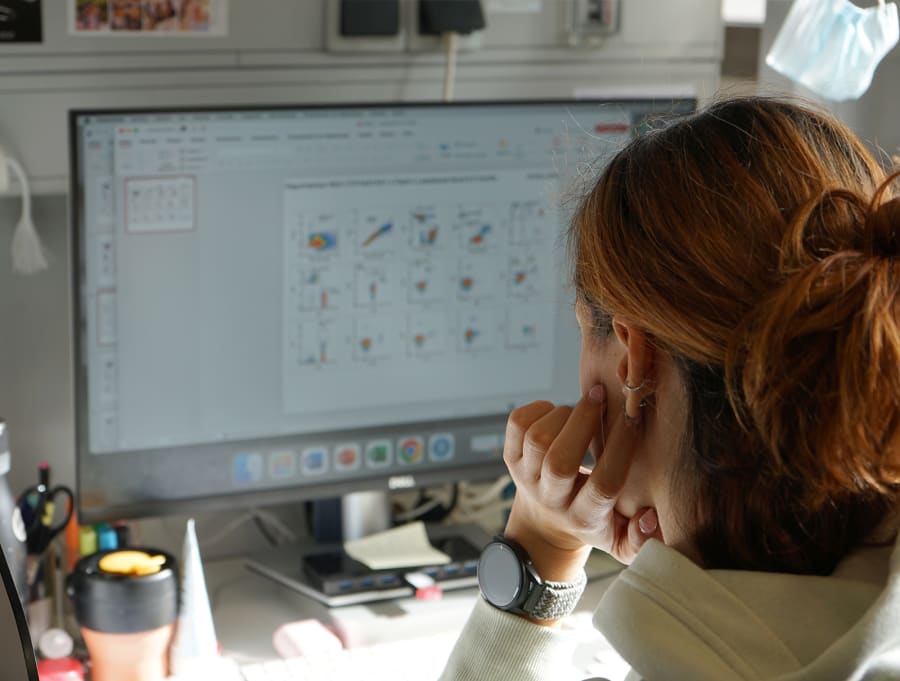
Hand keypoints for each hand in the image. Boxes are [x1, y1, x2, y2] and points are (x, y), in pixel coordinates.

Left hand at [502, 384, 661, 581]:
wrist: (545, 523)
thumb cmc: (592, 521)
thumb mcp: (619, 539)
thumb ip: (640, 538)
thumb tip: (649, 519)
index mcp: (582, 518)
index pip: (603, 486)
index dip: (620, 450)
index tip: (633, 420)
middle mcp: (551, 499)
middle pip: (560, 462)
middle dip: (582, 422)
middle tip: (601, 395)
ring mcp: (526, 477)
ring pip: (538, 440)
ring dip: (562, 415)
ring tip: (583, 408)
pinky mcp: (511, 458)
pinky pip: (517, 425)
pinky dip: (537, 409)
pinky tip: (557, 411)